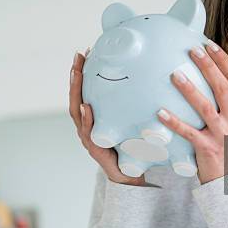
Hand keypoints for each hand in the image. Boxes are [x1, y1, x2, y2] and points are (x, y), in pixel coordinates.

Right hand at [69, 48, 146, 185]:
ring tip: (77, 74)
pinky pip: (88, 132)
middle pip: (76, 97)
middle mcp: (88, 125)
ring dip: (76, 92)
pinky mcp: (95, 149)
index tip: (84, 52)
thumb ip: (135, 106)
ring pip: (77, 111)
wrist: (132, 176)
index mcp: (94, 118)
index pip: (85, 91)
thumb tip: (152, 79)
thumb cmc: (133, 147)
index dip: (82, 73)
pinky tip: (87, 107)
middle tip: (78, 57)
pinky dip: (86, 120)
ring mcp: (89, 137)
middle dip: (75, 77)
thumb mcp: (134, 122)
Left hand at [156, 40, 227, 183]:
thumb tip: (224, 71)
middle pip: (223, 88)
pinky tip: (160, 112)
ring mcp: (223, 134)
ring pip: (206, 107)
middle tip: (193, 51)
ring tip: (175, 75)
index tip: (209, 45)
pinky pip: (189, 133)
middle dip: (208, 67)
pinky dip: (174, 123)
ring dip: (189, 90)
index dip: (224, 61)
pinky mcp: (208, 148)